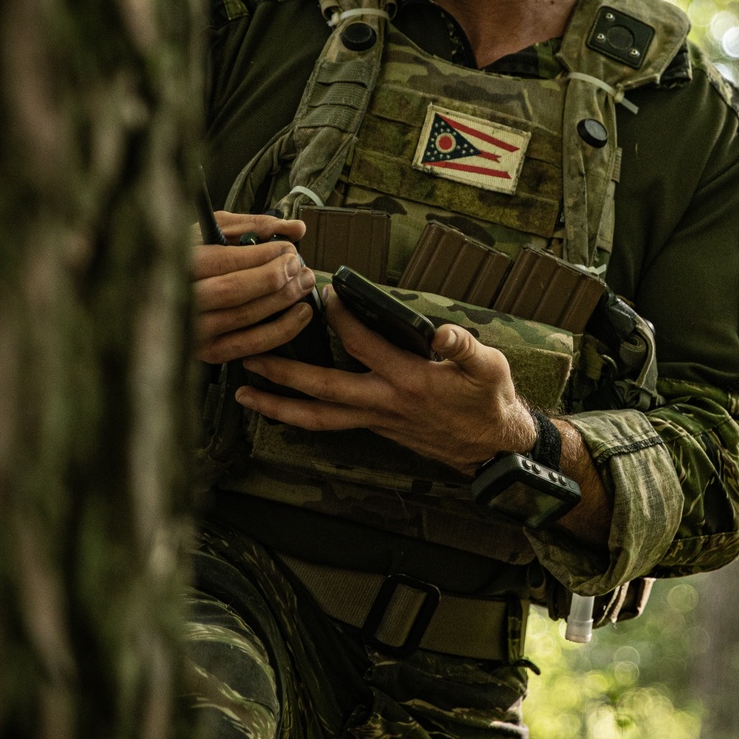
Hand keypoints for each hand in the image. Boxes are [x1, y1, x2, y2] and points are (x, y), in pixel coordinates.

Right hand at [193, 210, 316, 364]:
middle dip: (273, 278)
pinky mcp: (209, 352)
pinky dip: (281, 330)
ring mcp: (194, 329)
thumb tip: (296, 228)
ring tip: (303, 284)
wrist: (165, 299)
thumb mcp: (216, 231)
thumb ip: (255, 226)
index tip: (288, 248)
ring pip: (243, 317)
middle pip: (232, 290)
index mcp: (180, 263)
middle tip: (298, 267)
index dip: (262, 255)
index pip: (223, 260)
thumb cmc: (196, 258)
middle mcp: (182, 298)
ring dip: (282, 300)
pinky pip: (249, 345)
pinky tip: (300, 314)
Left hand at [237, 287, 535, 472]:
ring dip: (278, 406)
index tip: (325, 292)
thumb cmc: (488, 402)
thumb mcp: (489, 367)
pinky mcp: (376, 428)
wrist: (492, 447)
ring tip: (245, 395)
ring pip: (318, 417)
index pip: (361, 343)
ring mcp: (376, 420)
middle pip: (321, 389)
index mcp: (408, 380)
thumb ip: (464, 347)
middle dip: (282, 374)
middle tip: (248, 357)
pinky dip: (302, 415)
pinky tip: (283, 408)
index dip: (340, 315)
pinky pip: (330, 424)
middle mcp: (383, 403)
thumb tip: (441, 330)